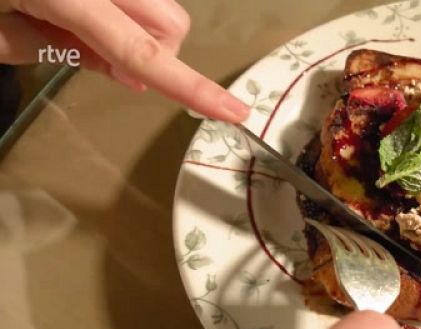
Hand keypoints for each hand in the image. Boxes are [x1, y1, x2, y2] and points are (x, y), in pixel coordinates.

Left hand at [0, 0, 248, 121]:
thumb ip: (68, 52)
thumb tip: (128, 69)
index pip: (143, 51)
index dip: (191, 86)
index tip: (236, 111)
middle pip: (171, 22)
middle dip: (158, 54)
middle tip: (111, 65)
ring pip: (160, 3)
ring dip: (140, 28)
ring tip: (81, 26)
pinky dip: (124, 9)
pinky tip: (81, 8)